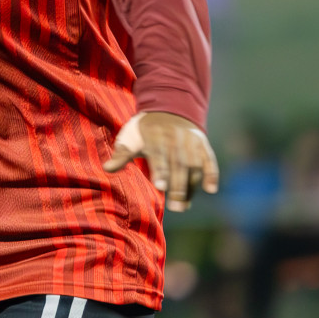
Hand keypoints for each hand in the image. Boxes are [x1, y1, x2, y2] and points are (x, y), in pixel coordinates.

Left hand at [103, 111, 219, 211]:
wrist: (167, 109)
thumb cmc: (143, 130)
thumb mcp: (129, 137)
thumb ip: (121, 154)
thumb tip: (107, 169)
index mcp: (155, 137)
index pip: (159, 156)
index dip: (161, 172)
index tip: (160, 187)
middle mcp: (175, 139)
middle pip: (179, 165)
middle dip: (178, 186)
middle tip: (176, 208)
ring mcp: (190, 142)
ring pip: (194, 166)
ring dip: (191, 186)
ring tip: (184, 206)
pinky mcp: (202, 145)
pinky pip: (209, 160)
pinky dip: (212, 173)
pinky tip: (210, 190)